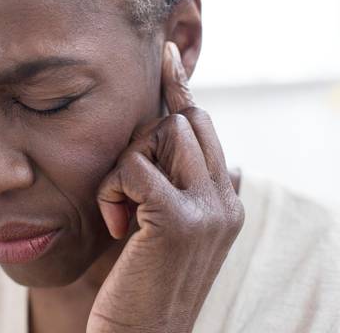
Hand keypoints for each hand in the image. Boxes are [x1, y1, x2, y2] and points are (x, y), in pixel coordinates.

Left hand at [87, 41, 244, 332]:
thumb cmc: (143, 282)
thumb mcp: (171, 232)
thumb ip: (193, 191)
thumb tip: (227, 161)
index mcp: (226, 198)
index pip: (205, 127)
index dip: (183, 90)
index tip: (166, 56)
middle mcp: (227, 198)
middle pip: (182, 121)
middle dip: (143, 138)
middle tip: (124, 183)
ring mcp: (208, 208)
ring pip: (159, 135)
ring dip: (123, 166)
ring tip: (119, 211)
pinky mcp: (178, 219)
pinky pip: (134, 165)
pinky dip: (112, 187)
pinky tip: (115, 221)